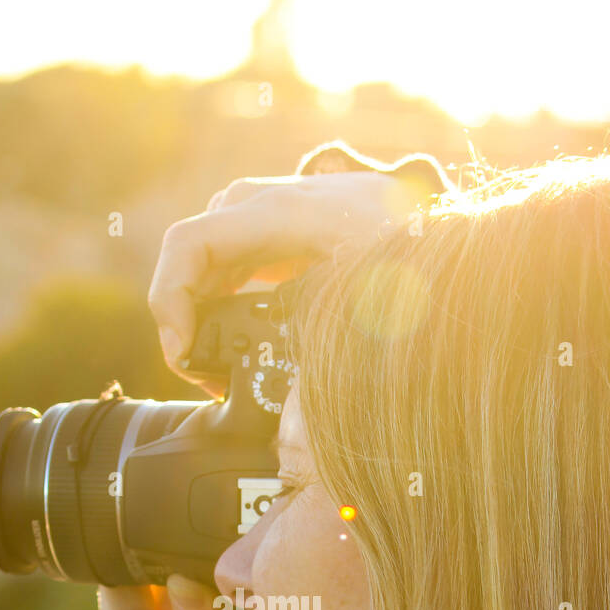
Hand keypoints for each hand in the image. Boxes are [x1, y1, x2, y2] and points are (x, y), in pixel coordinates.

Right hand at [148, 169, 438, 397]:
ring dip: (200, 320)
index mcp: (280, 212)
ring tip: (217, 375)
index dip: (170, 300)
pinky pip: (226, 271)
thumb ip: (328, 336)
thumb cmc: (414, 252)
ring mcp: (266, 218)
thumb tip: (291, 404)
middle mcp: (262, 206)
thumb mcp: (376, 298)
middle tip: (202, 379)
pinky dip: (219, 312)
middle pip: (190, 261)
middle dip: (184, 323)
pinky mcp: (274, 238)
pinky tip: (235, 352)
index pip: (190, 244)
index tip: (182, 353)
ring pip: (204, 268)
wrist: (439, 223)